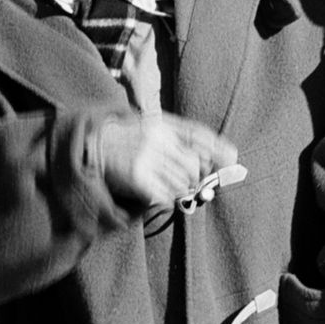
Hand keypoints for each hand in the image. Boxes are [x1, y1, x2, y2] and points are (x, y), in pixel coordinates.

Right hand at [93, 112, 238, 214]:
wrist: (90, 147)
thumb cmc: (126, 139)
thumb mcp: (151, 128)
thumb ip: (180, 138)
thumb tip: (215, 157)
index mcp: (161, 124)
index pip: (199, 135)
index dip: (220, 149)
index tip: (234, 159)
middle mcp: (156, 139)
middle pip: (194, 166)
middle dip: (197, 178)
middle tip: (190, 182)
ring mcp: (146, 159)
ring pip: (182, 184)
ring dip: (180, 190)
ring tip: (165, 184)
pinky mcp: (137, 179)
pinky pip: (166, 197)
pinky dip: (166, 199)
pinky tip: (155, 192)